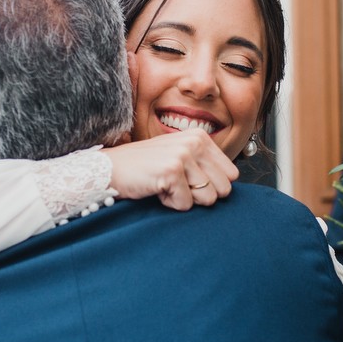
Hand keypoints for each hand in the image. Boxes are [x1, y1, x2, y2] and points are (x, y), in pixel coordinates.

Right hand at [104, 129, 237, 210]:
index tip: (187, 180)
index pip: (232, 175)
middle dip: (200, 195)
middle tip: (175, 184)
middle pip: (223, 189)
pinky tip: (155, 188)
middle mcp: (195, 142)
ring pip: (207, 199)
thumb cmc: (146, 168)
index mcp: (200, 137)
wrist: (110, 169)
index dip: (211, 186)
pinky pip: (186, 205)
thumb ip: (205, 168)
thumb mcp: (181, 159)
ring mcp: (183, 155)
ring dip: (183, 199)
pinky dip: (170, 203)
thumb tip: (229, 189)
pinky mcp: (172, 171)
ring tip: (164, 184)